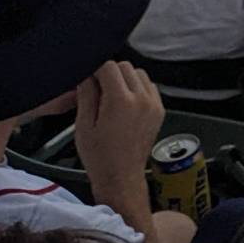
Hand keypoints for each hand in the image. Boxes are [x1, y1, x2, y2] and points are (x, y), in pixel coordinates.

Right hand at [74, 60, 164, 221]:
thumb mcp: (83, 125)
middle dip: (110, 74)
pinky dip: (138, 88)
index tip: (88, 80)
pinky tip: (125, 104)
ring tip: (111, 98)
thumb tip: (87, 75)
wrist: (121, 176)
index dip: (95, 71)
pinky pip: (150, 87)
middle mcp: (142, 98)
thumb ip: (86, 95)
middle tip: (97, 91)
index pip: (109, 67)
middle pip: (125, 67)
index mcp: (120, 101)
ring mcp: (154, 103)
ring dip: (125, 79)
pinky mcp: (160, 110)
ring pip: (140, 74)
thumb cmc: (99, 156)